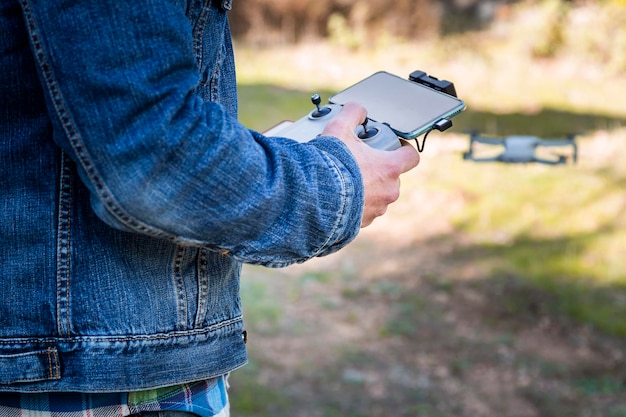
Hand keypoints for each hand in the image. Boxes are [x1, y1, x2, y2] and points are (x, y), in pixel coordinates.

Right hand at [322, 102, 419, 226]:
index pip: (411, 157)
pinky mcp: (361, 224)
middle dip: (379, 170)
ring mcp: (376, 210)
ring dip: (367, 189)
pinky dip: (354, 205)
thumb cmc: (331, 165)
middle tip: (361, 161)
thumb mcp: (339, 130)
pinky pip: (362, 212)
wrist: (313, 199)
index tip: (396, 146)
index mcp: (389, 169)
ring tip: (347, 181)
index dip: (404, 149)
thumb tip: (357, 109)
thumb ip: (352, 114)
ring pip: (378, 196)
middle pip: (392, 178)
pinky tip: (339, 197)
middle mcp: (388, 192)